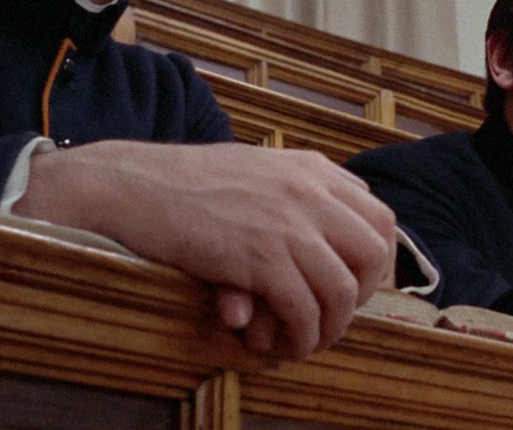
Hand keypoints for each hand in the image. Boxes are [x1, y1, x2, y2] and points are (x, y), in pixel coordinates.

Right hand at [17, 140, 396, 358]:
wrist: (133, 185)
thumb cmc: (187, 183)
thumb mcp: (257, 169)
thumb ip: (297, 191)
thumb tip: (326, 236)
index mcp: (313, 168)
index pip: (379, 215)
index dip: (376, 257)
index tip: (356, 283)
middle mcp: (310, 192)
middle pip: (373, 251)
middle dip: (362, 292)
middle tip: (337, 314)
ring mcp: (287, 223)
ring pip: (342, 288)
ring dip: (333, 324)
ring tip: (312, 340)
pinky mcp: (260, 257)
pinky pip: (303, 309)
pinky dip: (303, 335)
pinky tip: (288, 345)